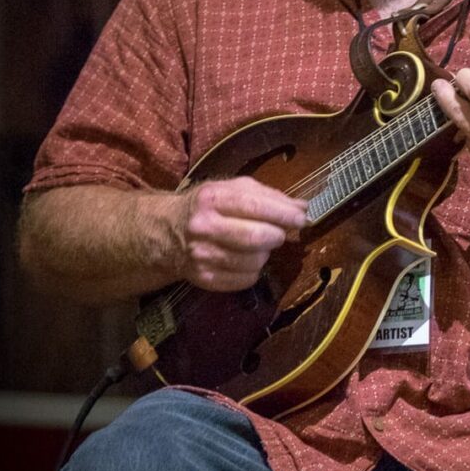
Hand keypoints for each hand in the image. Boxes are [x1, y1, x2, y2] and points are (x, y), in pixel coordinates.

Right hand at [179, 176, 306, 291]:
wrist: (167, 231)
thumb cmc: (208, 206)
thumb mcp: (233, 190)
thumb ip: (269, 196)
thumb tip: (303, 207)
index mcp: (212, 198)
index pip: (254, 206)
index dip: (283, 214)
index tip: (302, 219)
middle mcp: (204, 226)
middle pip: (255, 237)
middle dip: (277, 235)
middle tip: (280, 233)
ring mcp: (202, 254)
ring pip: (253, 261)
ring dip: (265, 253)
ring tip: (259, 245)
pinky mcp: (203, 278)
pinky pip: (245, 280)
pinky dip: (254, 271)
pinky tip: (246, 259)